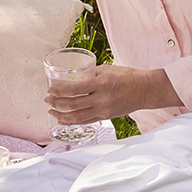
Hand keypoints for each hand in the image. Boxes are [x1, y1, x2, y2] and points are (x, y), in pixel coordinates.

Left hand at [45, 64, 180, 125]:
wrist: (145, 90)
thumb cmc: (127, 76)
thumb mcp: (107, 69)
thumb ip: (90, 74)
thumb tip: (73, 76)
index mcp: (100, 83)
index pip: (74, 88)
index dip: (58, 90)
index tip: (49, 88)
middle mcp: (101, 98)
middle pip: (73, 104)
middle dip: (56, 102)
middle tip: (47, 99)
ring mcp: (104, 110)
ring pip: (77, 116)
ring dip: (61, 115)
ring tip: (51, 111)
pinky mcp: (107, 117)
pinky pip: (87, 121)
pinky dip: (73, 121)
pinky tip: (64, 119)